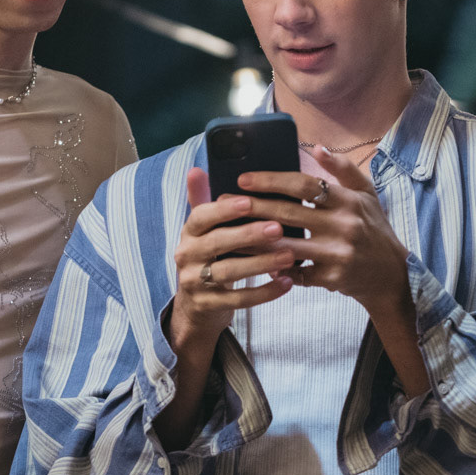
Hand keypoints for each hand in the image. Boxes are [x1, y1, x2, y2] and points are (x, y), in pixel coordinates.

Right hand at [167, 167, 295, 355]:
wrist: (196, 305)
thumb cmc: (209, 257)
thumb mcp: (203, 231)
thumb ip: (204, 201)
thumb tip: (196, 169)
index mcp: (188, 232)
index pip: (200, 216)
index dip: (224, 209)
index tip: (250, 201)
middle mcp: (186, 256)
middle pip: (217, 243)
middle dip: (248, 235)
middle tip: (278, 227)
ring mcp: (195, 283)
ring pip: (229, 272)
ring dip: (261, 263)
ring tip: (289, 255)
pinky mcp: (208, 305)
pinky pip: (239, 300)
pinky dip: (264, 292)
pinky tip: (287, 282)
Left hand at [238, 148, 409, 311]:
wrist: (391, 275)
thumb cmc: (374, 229)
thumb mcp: (367, 194)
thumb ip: (344, 169)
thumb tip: (318, 148)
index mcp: (348, 201)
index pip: (303, 185)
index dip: (271, 180)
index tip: (244, 179)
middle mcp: (343, 226)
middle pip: (288, 213)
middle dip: (253, 206)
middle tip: (224, 201)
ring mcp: (337, 254)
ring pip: (285, 246)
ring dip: (254, 240)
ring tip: (230, 232)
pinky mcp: (331, 278)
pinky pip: (294, 274)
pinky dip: (273, 269)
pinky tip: (252, 263)